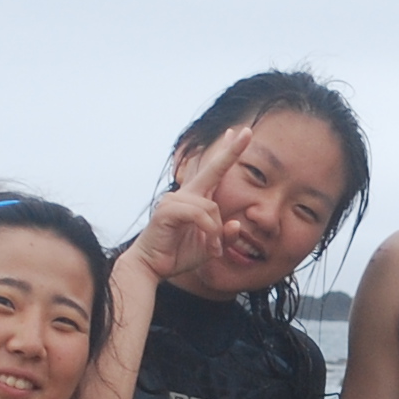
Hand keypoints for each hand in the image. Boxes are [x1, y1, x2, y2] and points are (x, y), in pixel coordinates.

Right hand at [135, 124, 255, 287]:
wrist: (150, 267)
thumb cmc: (177, 254)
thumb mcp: (209, 248)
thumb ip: (224, 236)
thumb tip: (236, 224)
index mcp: (196, 200)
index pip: (215, 172)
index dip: (227, 153)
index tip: (238, 133)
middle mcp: (185, 195)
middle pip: (212, 169)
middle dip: (231, 151)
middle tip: (248, 131)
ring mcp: (174, 200)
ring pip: (210, 206)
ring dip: (216, 231)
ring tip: (214, 250)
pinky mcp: (167, 210)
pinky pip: (199, 214)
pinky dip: (208, 230)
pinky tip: (209, 247)